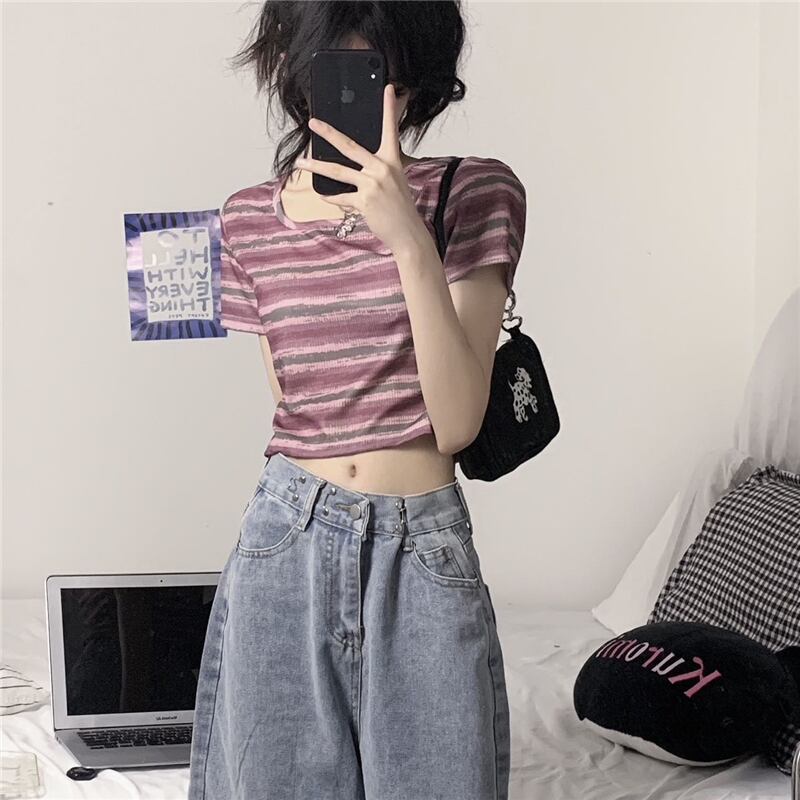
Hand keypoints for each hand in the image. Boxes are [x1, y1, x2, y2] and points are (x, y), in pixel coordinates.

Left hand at [295, 83, 426, 254]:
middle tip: (313, 124)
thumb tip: (358, 163)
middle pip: (350, 146)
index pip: (390, 129)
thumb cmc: (400, 208)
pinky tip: (321, 194)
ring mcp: (372, 184)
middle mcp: (382, 168)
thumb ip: (380, 167)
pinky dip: (330, 196)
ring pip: (338, 171)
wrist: (407, 233)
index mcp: (392, 160)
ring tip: (301, 163)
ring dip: (316, 167)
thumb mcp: (396, 180)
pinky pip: (340, 196)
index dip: (389, 108)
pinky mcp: (364, 201)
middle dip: (328, 133)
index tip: (388, 89)